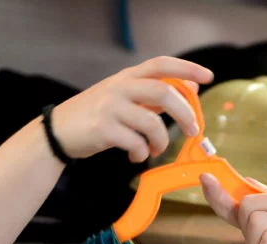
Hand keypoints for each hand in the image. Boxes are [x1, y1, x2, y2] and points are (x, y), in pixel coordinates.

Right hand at [51, 56, 212, 163]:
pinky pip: (136, 143)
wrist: (58, 131)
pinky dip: (142, 154)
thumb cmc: (96, 115)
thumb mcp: (123, 96)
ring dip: (162, 141)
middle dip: (185, 113)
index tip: (207, 77)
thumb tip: (189, 88)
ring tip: (157, 150)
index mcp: (127, 76)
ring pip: (152, 123)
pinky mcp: (103, 129)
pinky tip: (136, 156)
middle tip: (194, 130)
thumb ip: (152, 93)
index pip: (162, 64)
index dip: (187, 68)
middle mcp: (120, 87)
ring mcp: (111, 107)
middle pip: (163, 92)